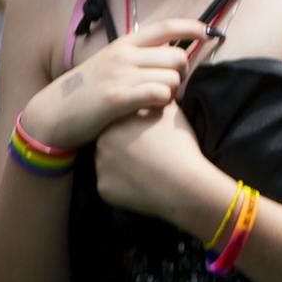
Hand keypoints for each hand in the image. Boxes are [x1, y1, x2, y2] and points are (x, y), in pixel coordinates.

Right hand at [18, 16, 211, 149]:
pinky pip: (160, 94)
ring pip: (172, 78)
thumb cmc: (84, 93)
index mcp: (122, 45)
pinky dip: (163, 103)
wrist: (50, 116)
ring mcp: (120, 76)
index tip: (208, 31)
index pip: (165, 27)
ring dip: (172, 92)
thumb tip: (167, 53)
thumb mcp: (108, 65)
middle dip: (182, 73)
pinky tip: (150, 109)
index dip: (191, 27)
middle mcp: (123, 56)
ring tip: (157, 101)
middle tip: (171, 87)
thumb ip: (134, 57)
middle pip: (177, 57)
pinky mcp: (118, 98)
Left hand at [93, 100, 214, 222]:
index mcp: (117, 120)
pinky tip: (143, 185)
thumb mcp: (172, 113)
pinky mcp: (104, 189)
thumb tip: (156, 92)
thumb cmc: (179, 145)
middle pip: (110, 142)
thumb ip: (156, 100)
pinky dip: (123, 186)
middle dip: (125, 146)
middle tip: (149, 153)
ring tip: (148, 169)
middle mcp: (102, 141)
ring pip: (109, 164)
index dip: (135, 127)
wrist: (181, 182)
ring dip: (123, 166)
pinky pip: (111, 185)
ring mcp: (100, 167)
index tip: (150, 134)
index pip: (119, 120)